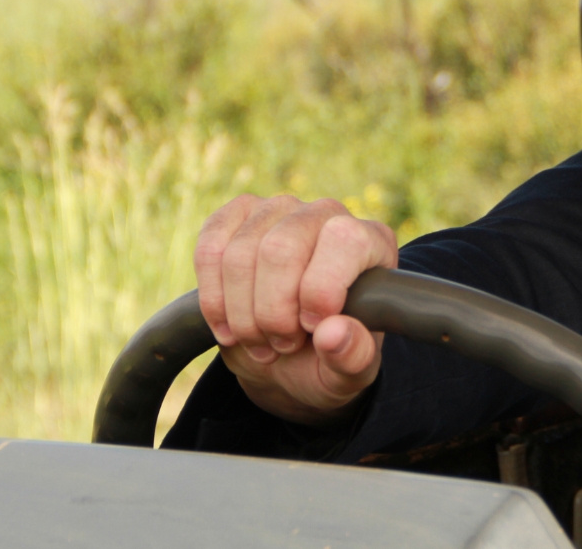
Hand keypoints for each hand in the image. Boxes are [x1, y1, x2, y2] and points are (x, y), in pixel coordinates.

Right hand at [194, 194, 398, 425]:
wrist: (288, 358)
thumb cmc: (327, 358)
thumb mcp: (350, 373)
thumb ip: (353, 357)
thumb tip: (333, 333)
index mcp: (371, 241)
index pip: (344, 240)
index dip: (320, 289)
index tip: (312, 329)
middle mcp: (326, 213)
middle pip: (281, 249)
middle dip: (272, 312)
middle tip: (282, 345)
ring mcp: (279, 209)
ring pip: (238, 254)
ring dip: (241, 314)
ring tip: (260, 341)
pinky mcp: (237, 216)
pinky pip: (210, 248)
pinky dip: (213, 299)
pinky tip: (229, 326)